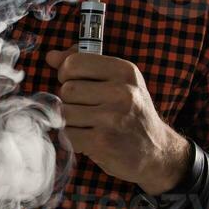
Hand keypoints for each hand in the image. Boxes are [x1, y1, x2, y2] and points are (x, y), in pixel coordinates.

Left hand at [44, 49, 192, 195]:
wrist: (157, 152)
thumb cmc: (131, 114)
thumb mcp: (117, 82)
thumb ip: (83, 65)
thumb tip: (51, 56)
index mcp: (124, 71)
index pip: (74, 63)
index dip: (67, 74)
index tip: (78, 84)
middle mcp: (121, 92)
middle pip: (67, 89)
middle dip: (70, 101)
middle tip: (88, 109)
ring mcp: (112, 118)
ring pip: (65, 112)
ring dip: (71, 121)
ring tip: (89, 125)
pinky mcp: (102, 142)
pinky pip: (67, 134)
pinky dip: (73, 138)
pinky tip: (89, 138)